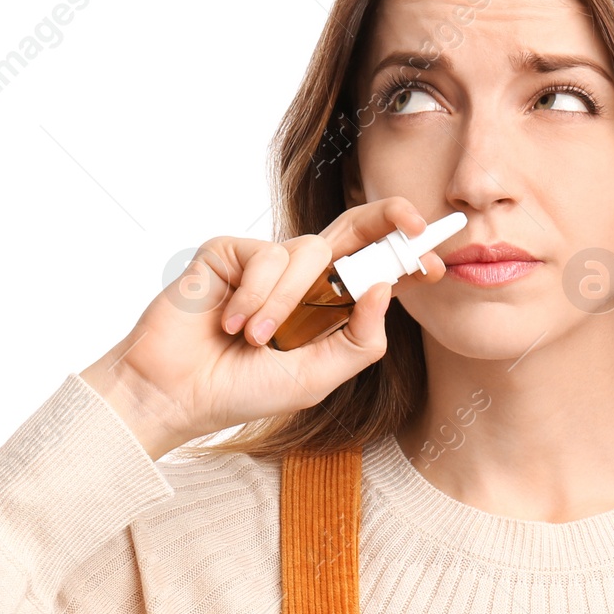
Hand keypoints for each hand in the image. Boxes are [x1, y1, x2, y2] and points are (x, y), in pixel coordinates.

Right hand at [81, 197, 445, 457]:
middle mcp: (301, 279)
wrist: (177, 393)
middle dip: (388, 220)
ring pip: (307, 254)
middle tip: (413, 224)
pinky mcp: (230, 251)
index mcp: (326, 308)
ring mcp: (266, 262)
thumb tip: (385, 290)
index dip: (405, 260)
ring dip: (286, 303)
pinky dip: (254, 295)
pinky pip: (264, 256)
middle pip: (354, 230)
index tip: (436, 265)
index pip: (373, 270)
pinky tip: (231, 323)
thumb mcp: (317, 377)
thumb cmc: (242, 390)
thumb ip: (357, 341)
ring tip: (257, 340)